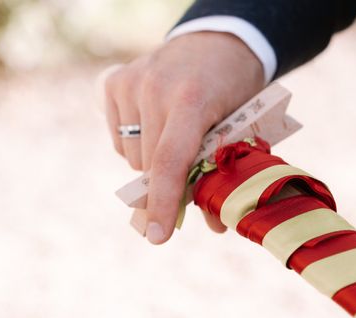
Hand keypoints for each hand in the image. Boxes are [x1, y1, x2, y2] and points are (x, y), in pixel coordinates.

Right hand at [104, 32, 263, 243]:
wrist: (217, 42)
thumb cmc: (235, 90)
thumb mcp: (242, 129)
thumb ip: (225, 174)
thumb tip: (215, 226)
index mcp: (193, 99)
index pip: (171, 161)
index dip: (164, 204)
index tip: (157, 237)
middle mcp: (154, 88)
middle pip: (150, 166)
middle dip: (168, 183)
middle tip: (192, 175)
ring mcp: (130, 82)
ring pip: (131, 158)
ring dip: (152, 163)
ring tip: (176, 138)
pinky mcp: (113, 82)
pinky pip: (119, 140)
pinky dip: (137, 145)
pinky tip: (157, 124)